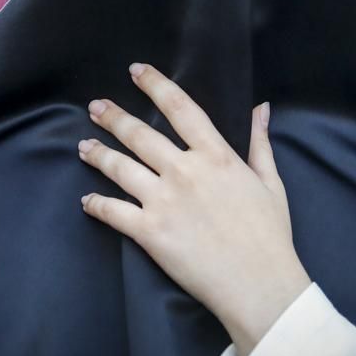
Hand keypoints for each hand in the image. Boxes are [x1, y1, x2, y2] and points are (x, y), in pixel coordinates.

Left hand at [79, 64, 309, 355]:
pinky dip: (96, 205)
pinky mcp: (150, 232)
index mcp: (216, 156)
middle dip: (113, 117)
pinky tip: (87, 201)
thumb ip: (260, 143)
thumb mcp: (271, 183)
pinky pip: (113, 211)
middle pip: (140, 135)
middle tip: (95, 107)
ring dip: (98, 154)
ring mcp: (164, 201)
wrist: (260, 284)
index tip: (136, 71)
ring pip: (120, 167)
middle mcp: (185, 171)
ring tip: (83, 146)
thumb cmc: (270, 236)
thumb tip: (260, 108)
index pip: (180, 108)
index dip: (156, 85)